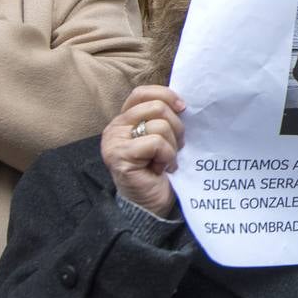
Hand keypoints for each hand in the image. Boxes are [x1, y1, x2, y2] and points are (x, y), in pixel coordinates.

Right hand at [101, 85, 186, 216]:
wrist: (152, 205)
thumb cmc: (160, 170)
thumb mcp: (164, 138)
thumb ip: (164, 119)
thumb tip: (183, 103)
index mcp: (125, 120)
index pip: (142, 92)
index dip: (165, 95)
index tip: (183, 108)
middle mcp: (115, 128)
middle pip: (156, 106)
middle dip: (176, 126)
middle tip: (176, 146)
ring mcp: (114, 142)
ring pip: (159, 125)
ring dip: (172, 146)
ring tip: (166, 161)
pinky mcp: (120, 156)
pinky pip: (156, 143)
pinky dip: (167, 156)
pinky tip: (161, 169)